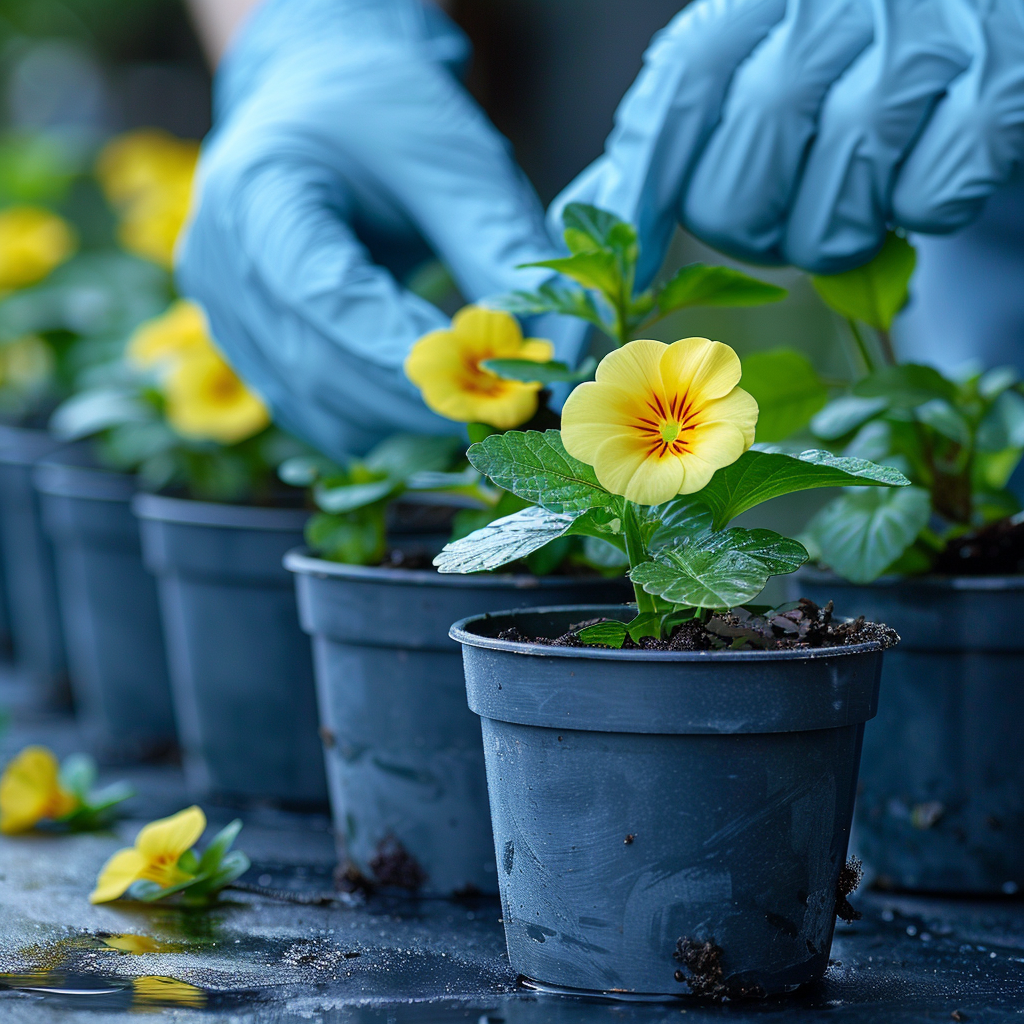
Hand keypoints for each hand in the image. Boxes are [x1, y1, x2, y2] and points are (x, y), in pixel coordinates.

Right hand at [178, 0, 560, 457]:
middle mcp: (217, 262)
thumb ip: (496, 245)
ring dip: (400, 419)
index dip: (401, 350)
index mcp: (254, 192)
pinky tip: (428, 402)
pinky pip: (311, 410)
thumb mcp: (452, 154)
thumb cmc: (386, 111)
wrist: (318, 93)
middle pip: (314, 366)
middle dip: (415, 399)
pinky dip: (375, 418)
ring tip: (475, 402)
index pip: (322, 295)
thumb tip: (550, 346)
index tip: (484, 380)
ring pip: (313, 404)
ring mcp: (224, 313)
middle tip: (500, 408)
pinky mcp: (247, 347)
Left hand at [554, 0, 1023, 275]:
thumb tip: (581, 215)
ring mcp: (931, 32)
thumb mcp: (758, 65)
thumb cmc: (855, 61)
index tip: (635, 268)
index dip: (648, 188)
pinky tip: (926, 179)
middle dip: (748, 229)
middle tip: (777, 221)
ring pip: (832, 205)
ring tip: (853, 205)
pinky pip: (928, 199)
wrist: (992, 16)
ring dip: (833, 235)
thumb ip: (676, 130)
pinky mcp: (1008, 79)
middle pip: (743, 172)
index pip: (683, 87)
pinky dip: (921, 213)